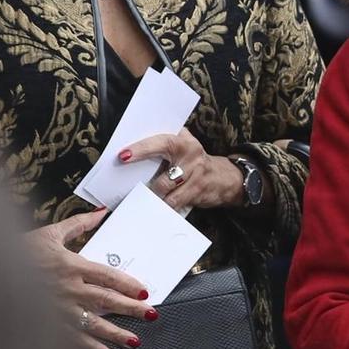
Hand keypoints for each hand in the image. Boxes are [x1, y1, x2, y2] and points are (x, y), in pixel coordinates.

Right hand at [25, 208, 155, 348]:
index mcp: (71, 265)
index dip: (128, 284)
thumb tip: (102, 211)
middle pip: (106, 301)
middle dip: (131, 309)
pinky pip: (73, 339)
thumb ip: (79, 223)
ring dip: (116, 334)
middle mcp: (68, 289)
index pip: (107, 276)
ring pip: (93, 324)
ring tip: (135, 341)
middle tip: (151, 315)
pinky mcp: (47, 323)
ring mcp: (58, 309)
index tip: (144, 292)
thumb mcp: (50, 233)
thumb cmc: (20, 251)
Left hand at [117, 129, 245, 211]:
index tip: (123, 156)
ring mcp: (196, 175)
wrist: (225, 178)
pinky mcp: (197, 192)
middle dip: (147, 183)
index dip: (142, 149)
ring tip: (143, 197)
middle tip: (130, 187)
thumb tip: (130, 152)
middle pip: (164, 174)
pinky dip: (163, 205)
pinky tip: (155, 207)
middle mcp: (192, 156)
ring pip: (167, 191)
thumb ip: (163, 145)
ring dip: (153, 196)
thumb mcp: (183, 146)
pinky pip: (174, 202)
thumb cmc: (194, 161)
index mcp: (184, 141)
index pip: (162, 142)